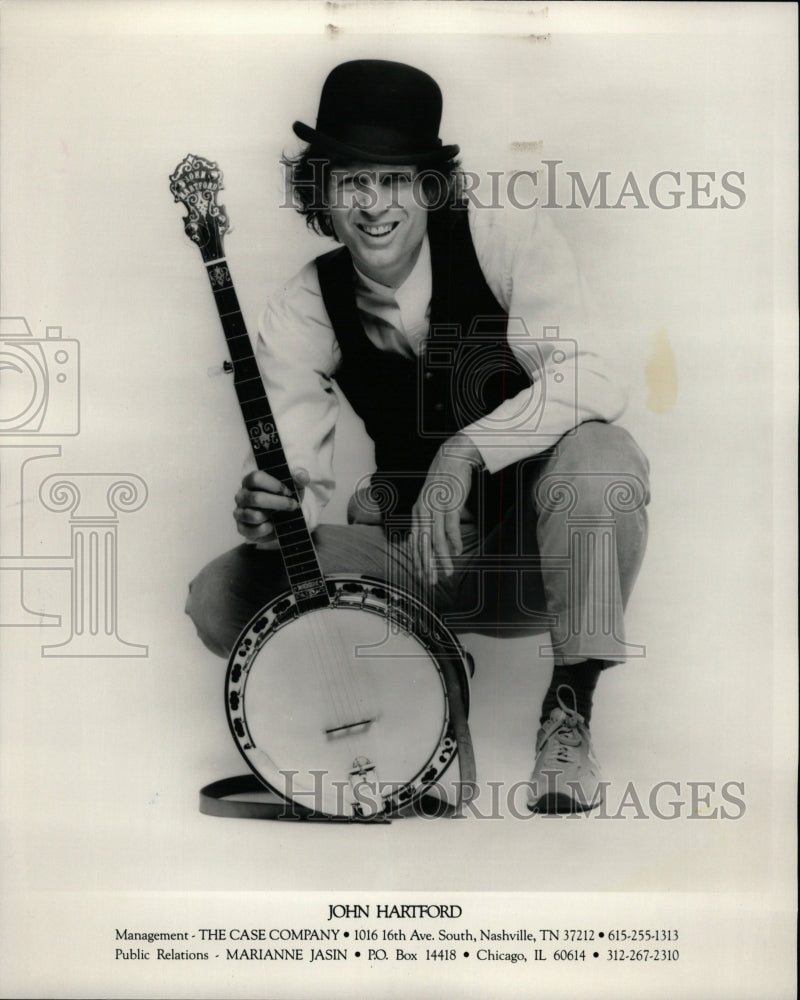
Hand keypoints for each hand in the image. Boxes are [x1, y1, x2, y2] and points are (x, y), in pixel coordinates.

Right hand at [233, 469, 304, 541]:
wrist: (283, 517)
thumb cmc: (285, 497)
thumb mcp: (294, 486)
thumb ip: (299, 478)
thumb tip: (302, 475)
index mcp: (250, 481)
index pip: (256, 478)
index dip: (274, 485)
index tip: (289, 492)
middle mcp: (241, 495)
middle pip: (256, 498)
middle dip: (279, 503)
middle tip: (293, 506)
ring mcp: (239, 512)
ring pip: (255, 516)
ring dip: (273, 517)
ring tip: (280, 515)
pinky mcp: (241, 528)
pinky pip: (254, 531)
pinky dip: (268, 529)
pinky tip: (273, 526)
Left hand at [409, 433, 482, 585]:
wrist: (454, 455)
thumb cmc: (446, 480)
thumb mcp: (434, 500)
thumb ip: (432, 518)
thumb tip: (435, 538)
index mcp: (418, 511)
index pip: (416, 541)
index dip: (418, 561)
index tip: (421, 576)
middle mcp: (424, 510)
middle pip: (423, 544)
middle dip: (427, 566)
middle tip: (431, 582)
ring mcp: (436, 506)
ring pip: (437, 539)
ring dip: (442, 559)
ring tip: (448, 572)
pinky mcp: (450, 502)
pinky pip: (450, 526)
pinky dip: (454, 541)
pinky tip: (456, 552)